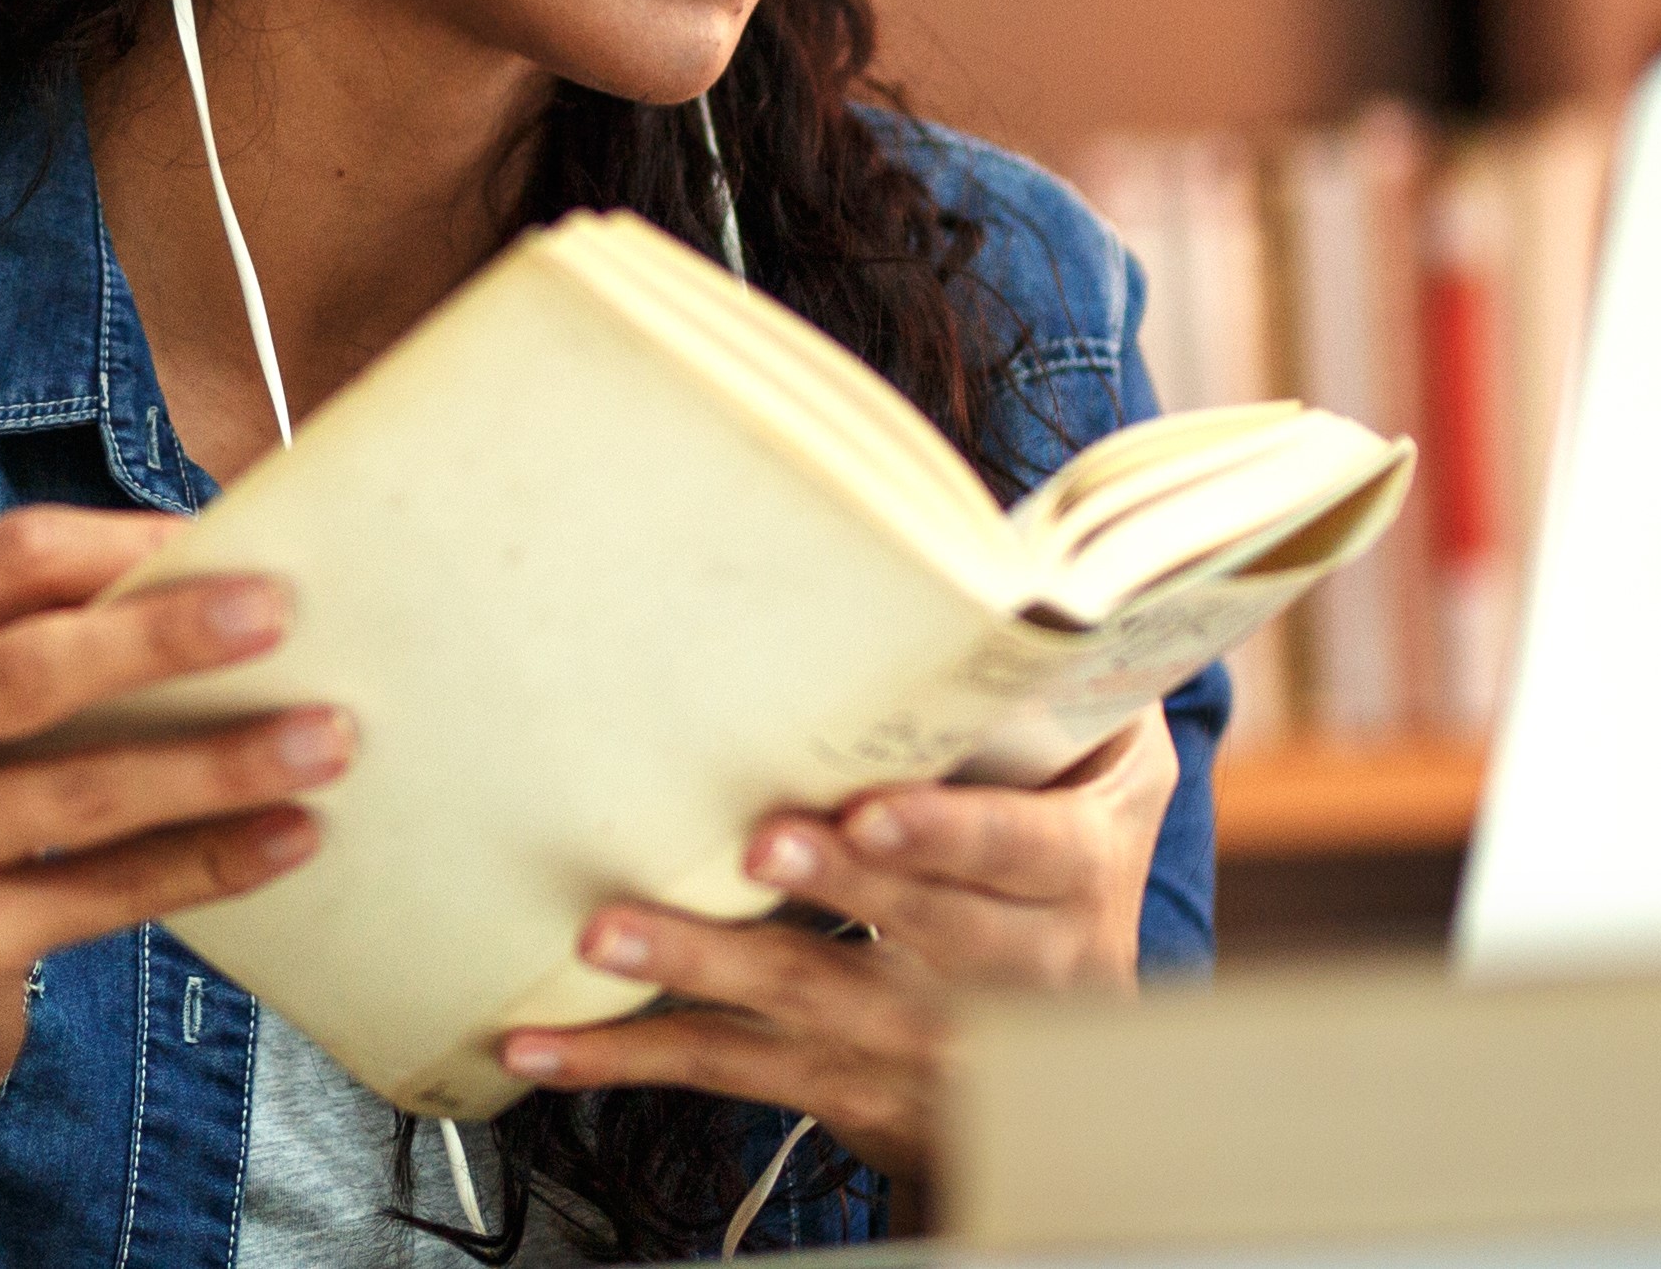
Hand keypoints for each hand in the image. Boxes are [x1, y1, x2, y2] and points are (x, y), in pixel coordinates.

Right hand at [0, 507, 349, 1152]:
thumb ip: (28, 655)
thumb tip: (220, 589)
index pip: (1, 562)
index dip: (121, 544)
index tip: (231, 539)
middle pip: (30, 665)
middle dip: (166, 635)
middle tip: (282, 614)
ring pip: (80, 787)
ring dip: (218, 761)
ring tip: (325, 740)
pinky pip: (101, 892)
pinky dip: (205, 862)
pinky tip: (289, 838)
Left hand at [492, 708, 1180, 1189]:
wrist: (1085, 1080)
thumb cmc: (1068, 875)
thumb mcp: (1115, 787)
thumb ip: (1073, 693)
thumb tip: (1022, 571)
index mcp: (1070, 877)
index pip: (1014, 851)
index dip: (944, 834)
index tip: (871, 810)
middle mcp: (1006, 973)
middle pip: (912, 929)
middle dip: (829, 886)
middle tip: (750, 845)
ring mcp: (921, 1043)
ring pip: (806, 1002)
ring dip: (702, 969)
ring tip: (608, 935)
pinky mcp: (845, 1088)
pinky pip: (733, 1072)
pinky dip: (632, 1061)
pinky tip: (545, 1048)